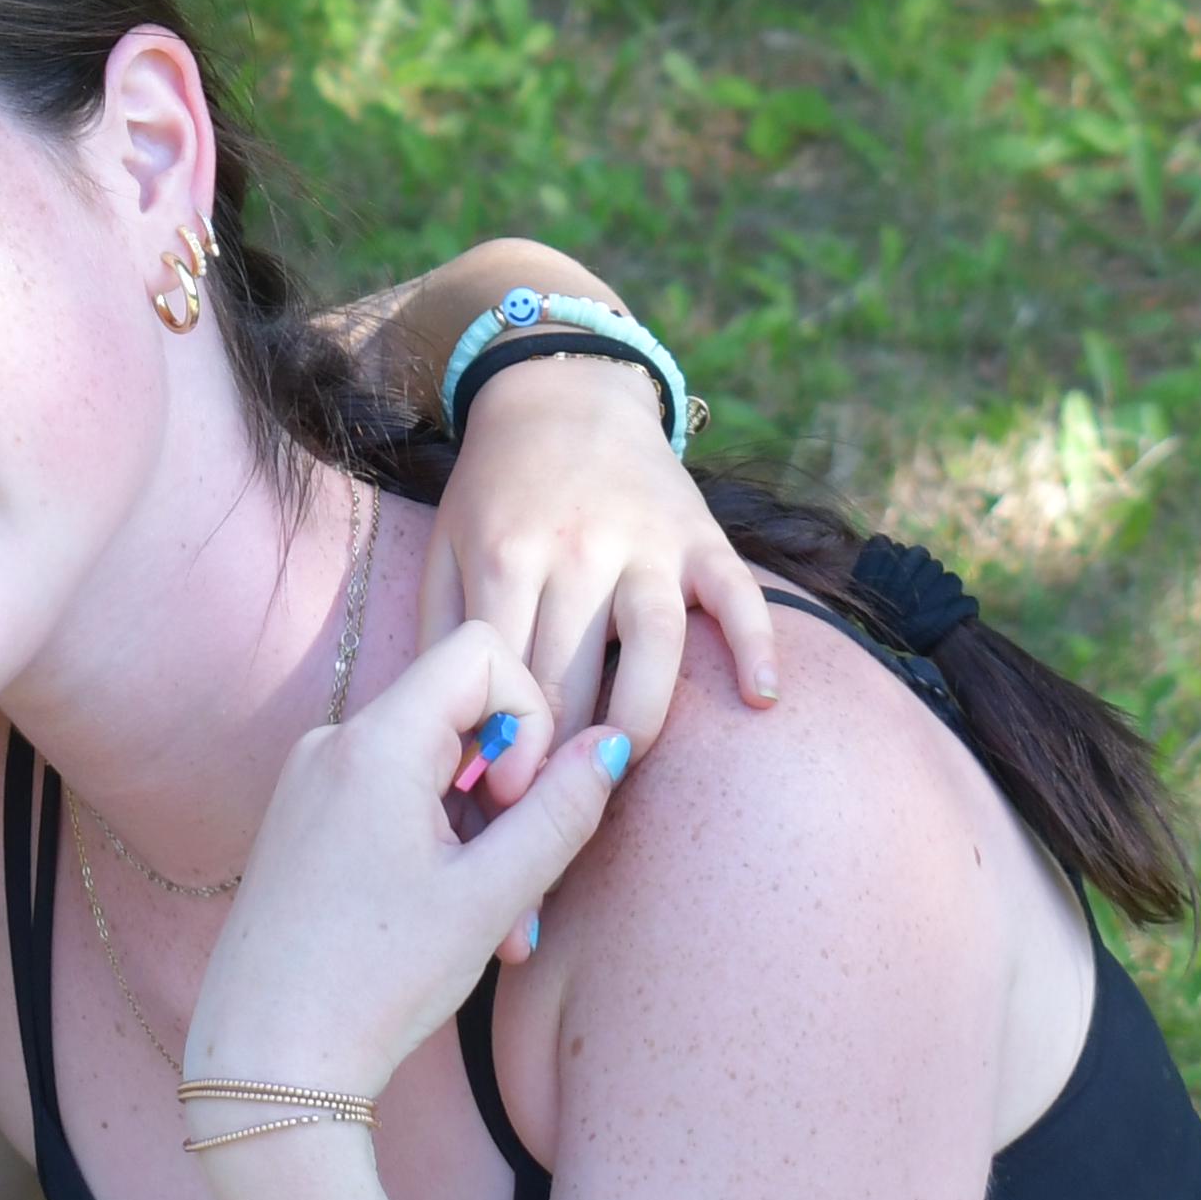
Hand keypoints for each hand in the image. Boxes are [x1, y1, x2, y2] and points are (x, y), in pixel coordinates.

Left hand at [184, 623, 629, 1107]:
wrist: (268, 1061)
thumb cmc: (376, 981)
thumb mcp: (489, 896)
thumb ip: (562, 812)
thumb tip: (612, 743)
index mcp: (374, 743)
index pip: (481, 653)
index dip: (528, 717)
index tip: (519, 804)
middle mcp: (332, 743)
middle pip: (459, 712)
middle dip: (510, 790)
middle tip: (523, 883)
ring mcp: (310, 782)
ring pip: (430, 765)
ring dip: (479, 831)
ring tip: (496, 927)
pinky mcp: (302, 821)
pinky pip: (391, 797)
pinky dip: (436, 843)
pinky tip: (449, 921)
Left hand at [423, 363, 782, 800]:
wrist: (562, 392)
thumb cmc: (496, 491)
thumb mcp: (446, 547)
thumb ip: (439, 635)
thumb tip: (443, 734)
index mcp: (506, 556)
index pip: (504, 674)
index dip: (504, 745)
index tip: (501, 799)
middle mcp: (577, 550)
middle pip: (572, 673)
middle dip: (561, 752)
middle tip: (554, 808)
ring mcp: (645, 543)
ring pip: (652, 643)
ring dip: (640, 716)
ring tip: (623, 766)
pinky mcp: (701, 536)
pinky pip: (738, 594)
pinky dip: (756, 644)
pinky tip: (762, 700)